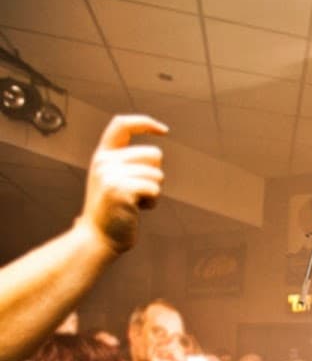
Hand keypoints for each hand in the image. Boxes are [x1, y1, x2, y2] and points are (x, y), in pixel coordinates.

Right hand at [76, 114, 168, 255]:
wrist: (98, 237)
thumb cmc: (113, 209)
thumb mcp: (112, 178)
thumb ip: (126, 161)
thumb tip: (156, 149)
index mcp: (102, 155)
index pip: (122, 125)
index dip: (145, 123)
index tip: (164, 130)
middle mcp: (104, 161)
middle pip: (154, 154)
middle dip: (155, 174)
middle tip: (136, 191)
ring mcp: (111, 175)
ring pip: (158, 174)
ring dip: (153, 191)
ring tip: (134, 202)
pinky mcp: (121, 190)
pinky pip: (155, 189)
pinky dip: (152, 201)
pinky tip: (137, 209)